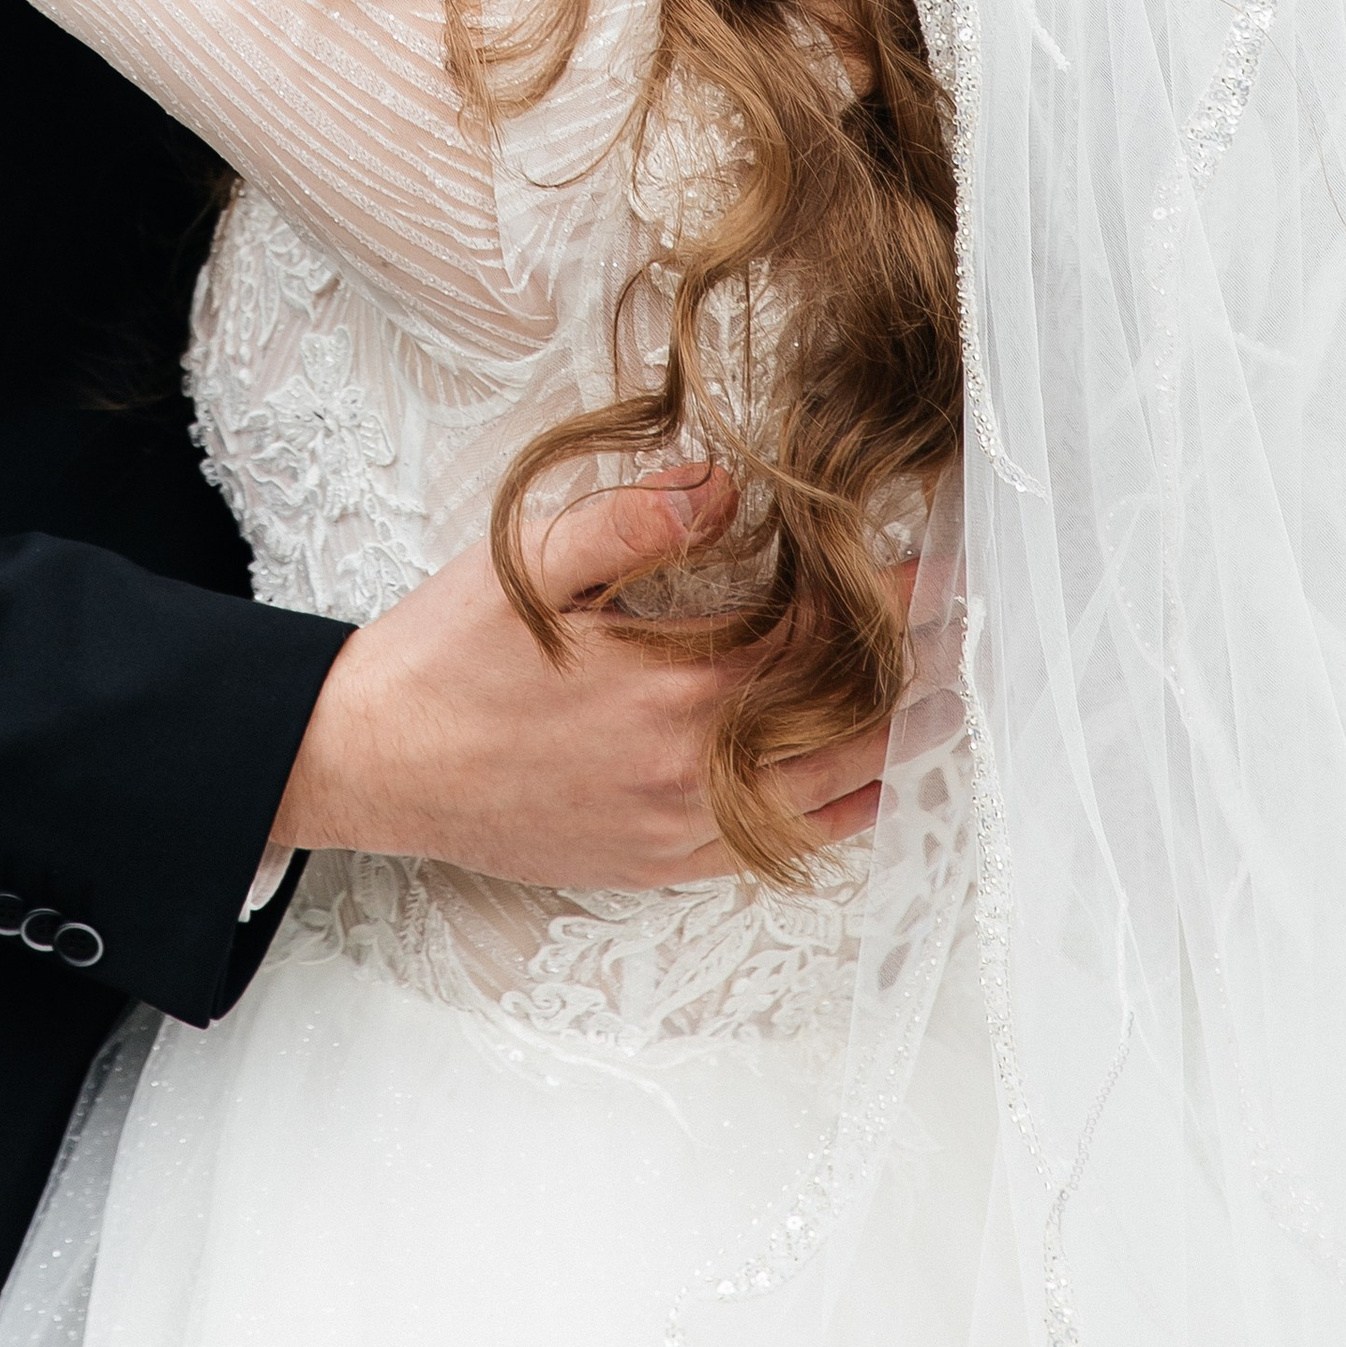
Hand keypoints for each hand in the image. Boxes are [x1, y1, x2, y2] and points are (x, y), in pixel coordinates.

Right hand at [272, 465, 911, 888]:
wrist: (375, 762)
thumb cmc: (446, 655)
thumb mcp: (531, 561)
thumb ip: (633, 520)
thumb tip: (726, 483)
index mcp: (671, 684)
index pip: (818, 640)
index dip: (885, 599)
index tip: (938, 563)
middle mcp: (693, 767)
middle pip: (847, 721)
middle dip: (914, 671)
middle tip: (970, 627)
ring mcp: (680, 827)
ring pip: (830, 795)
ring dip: (894, 743)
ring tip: (944, 699)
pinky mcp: (658, 863)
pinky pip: (779, 849)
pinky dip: (840, 815)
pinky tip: (867, 784)